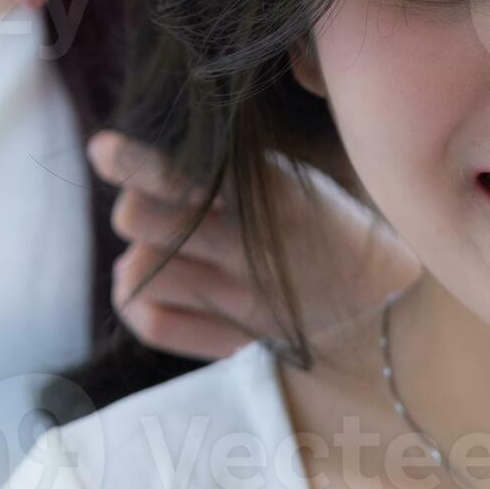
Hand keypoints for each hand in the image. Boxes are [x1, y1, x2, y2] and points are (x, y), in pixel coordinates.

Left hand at [86, 130, 419, 359]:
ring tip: (161, 247)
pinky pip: (150, 322)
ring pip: (138, 269)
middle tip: (151, 203)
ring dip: (138, 253)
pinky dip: (136, 301)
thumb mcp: (291, 177)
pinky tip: (154, 285)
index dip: (136, 161)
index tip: (102, 149)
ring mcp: (239, 300)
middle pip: (140, 219)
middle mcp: (251, 249)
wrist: (388, 301)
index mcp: (272, 195)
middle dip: (133, 203)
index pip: (187, 175)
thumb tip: (136, 158)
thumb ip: (224, 165)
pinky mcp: (234, 339)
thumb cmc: (322, 221)